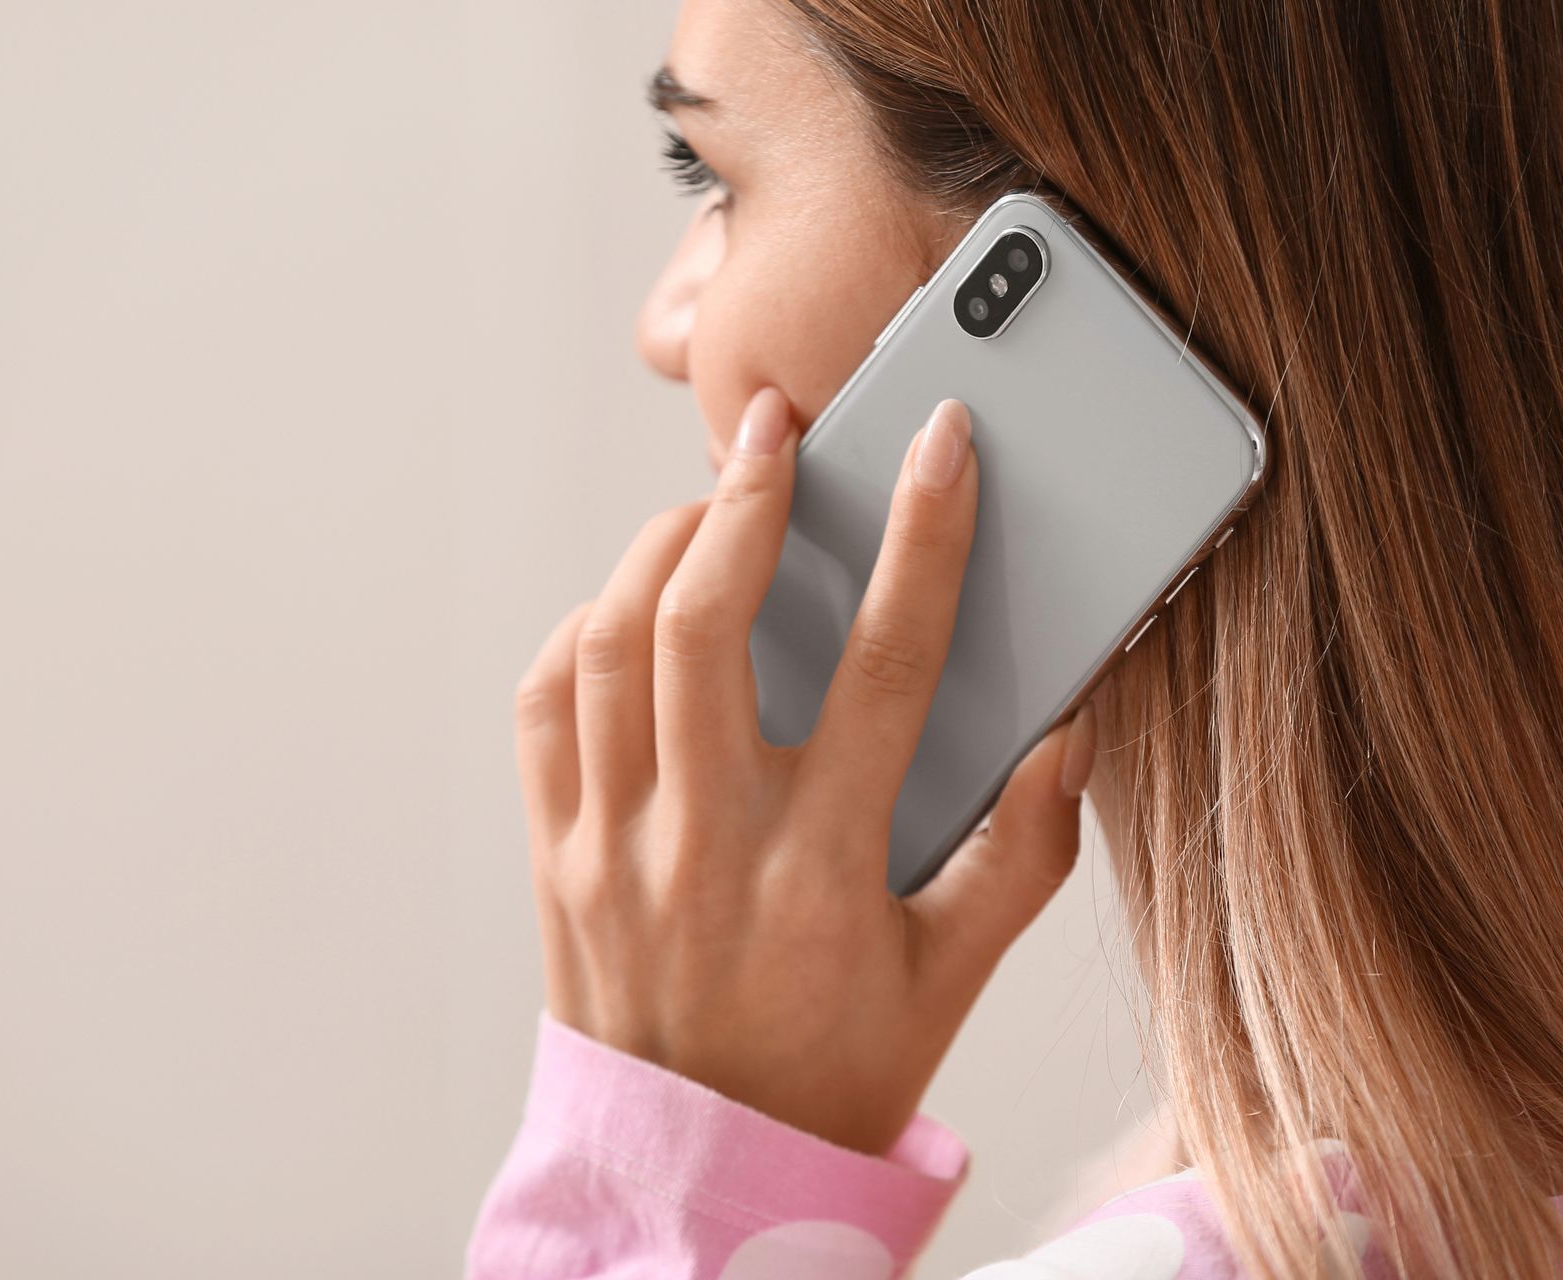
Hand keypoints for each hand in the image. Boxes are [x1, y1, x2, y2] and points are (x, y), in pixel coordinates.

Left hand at [512, 388, 1096, 1155]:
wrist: (705, 1174)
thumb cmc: (838, 1070)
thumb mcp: (956, 977)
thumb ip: (1025, 851)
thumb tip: (1068, 726)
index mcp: (823, 867)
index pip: (889, 663)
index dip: (927, 536)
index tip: (944, 445)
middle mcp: (706, 843)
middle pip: (706, 621)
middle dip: (745, 495)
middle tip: (777, 429)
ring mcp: (610, 848)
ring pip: (607, 646)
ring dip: (656, 550)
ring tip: (708, 507)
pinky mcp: (553, 859)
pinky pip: (543, 708)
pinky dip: (580, 634)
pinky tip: (629, 611)